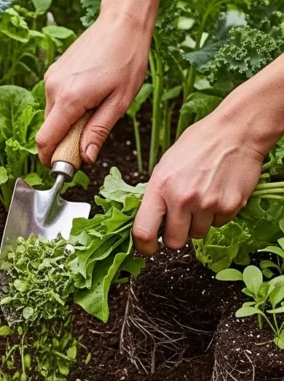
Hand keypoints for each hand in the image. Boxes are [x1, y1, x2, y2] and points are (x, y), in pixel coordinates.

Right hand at [35, 6, 151, 167]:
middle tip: (89, 141)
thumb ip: (98, 131)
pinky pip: (55, 100)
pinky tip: (90, 97)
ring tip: (95, 111)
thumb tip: (86, 157)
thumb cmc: (126, 59)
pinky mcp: (54, 71)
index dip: (51, 158)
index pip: (45, 140)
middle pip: (48, 130)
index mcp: (69, 98)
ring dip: (67, 123)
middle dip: (63, 142)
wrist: (122, 22)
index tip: (65, 166)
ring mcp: (51, 77)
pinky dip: (67, 108)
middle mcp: (54, 87)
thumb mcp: (119, 102)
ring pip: (52, 115)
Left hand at [132, 102, 265, 255]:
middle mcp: (183, 198)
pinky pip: (219, 224)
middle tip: (181, 219)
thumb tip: (150, 219)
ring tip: (203, 197)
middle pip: (174, 241)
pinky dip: (217, 214)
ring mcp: (207, 204)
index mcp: (161, 187)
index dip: (144, 246)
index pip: (143, 231)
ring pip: (198, 234)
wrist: (236, 131)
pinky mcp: (229, 206)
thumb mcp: (166, 165)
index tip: (147, 248)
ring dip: (199, 223)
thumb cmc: (200, 143)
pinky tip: (218, 193)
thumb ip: (157, 194)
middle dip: (176, 235)